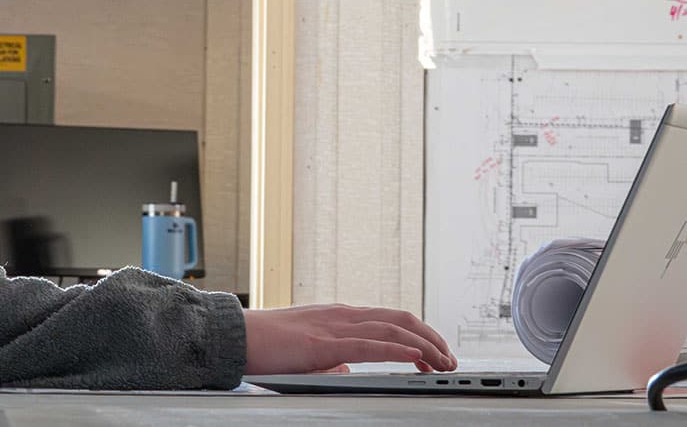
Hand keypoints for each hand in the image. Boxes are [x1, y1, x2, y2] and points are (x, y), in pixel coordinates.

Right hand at [243, 304, 457, 374]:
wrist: (236, 335)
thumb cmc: (265, 344)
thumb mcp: (306, 349)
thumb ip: (331, 357)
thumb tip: (348, 370)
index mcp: (338, 316)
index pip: (389, 319)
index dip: (419, 333)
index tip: (436, 352)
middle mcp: (341, 316)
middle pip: (400, 319)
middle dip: (431, 338)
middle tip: (449, 359)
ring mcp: (333, 327)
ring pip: (391, 330)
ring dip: (424, 346)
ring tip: (442, 362)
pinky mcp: (323, 344)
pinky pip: (369, 345)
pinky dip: (398, 350)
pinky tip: (414, 358)